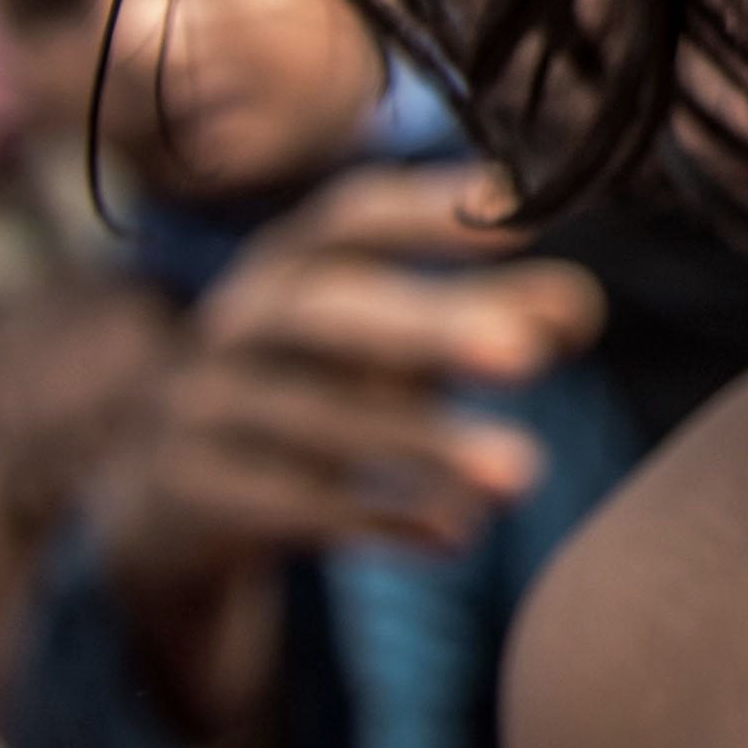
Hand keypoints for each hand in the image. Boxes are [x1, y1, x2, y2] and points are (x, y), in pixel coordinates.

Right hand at [86, 162, 600, 747]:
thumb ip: (485, 317)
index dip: (428, 212)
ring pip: (312, 420)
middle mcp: (239, 324)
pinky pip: (286, 505)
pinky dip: (373, 518)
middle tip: (528, 357)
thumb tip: (579, 307)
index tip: (520, 211)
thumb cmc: (317, 393)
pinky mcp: (192, 495)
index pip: (352, 219)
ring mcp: (204, 409)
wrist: (169, 502)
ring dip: (422, 443)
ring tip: (524, 474)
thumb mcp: (392, 349)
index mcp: (290, 264)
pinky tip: (456, 537)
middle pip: (327, 315)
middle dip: (427, 329)